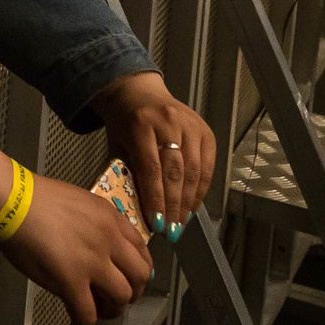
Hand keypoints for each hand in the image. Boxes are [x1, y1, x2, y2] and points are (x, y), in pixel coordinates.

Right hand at [0, 182, 152, 324]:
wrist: (10, 200)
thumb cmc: (31, 198)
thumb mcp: (77, 203)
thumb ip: (93, 224)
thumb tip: (91, 247)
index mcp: (110, 219)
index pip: (141, 250)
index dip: (139, 271)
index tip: (130, 280)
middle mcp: (109, 240)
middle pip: (140, 277)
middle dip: (133, 293)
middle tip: (116, 299)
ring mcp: (93, 262)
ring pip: (121, 298)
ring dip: (112, 311)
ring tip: (96, 314)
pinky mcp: (71, 282)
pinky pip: (86, 316)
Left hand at [89, 71, 214, 232]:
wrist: (138, 93)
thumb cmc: (124, 124)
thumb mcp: (117, 145)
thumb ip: (127, 173)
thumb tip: (137, 211)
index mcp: (141, 124)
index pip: (151, 168)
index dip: (156, 199)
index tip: (156, 224)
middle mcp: (168, 122)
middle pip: (175, 172)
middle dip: (173, 206)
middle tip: (171, 231)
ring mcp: (190, 125)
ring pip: (194, 171)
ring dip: (188, 202)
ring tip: (181, 223)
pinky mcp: (205, 130)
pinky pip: (207, 166)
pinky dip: (201, 189)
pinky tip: (192, 206)